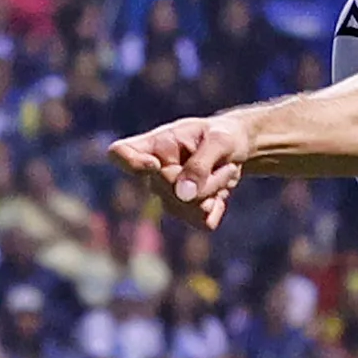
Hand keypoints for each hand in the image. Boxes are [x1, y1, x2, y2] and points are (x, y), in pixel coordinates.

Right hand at [111, 113, 250, 229]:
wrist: (237, 150)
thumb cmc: (223, 136)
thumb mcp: (219, 140)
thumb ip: (200, 164)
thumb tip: (182, 194)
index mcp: (154, 145)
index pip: (119, 154)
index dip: (130, 163)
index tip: (154, 164)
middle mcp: (154, 173)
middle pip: (163, 187)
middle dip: (202, 179)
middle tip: (225, 162)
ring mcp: (167, 196)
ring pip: (186, 208)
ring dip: (214, 190)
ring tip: (226, 170)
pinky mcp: (186, 213)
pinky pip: (202, 222)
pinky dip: (218, 207)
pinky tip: (221, 192)